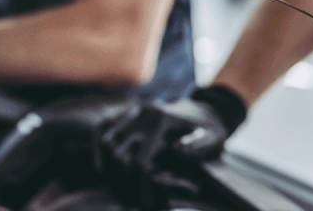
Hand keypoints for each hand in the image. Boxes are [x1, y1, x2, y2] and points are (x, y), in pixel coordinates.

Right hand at [99, 87, 246, 206]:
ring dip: (110, 173)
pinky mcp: (124, 111)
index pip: (142, 162)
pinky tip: (102, 171)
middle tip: (135, 205)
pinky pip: (100, 131)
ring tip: (120, 194)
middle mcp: (143, 113)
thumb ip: (200, 144)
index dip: (142, 188)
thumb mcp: (215, 136)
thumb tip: (178, 150)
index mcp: (164, 120)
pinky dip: (97, 151)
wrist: (202, 110)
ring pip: (107, 145)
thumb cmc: (211, 129)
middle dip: (125, 186)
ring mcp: (131, 111)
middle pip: (120, 156)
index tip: (149, 206)